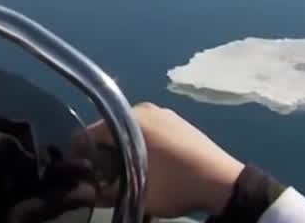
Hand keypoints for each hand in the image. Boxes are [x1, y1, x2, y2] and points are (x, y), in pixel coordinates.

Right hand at [73, 102, 243, 218]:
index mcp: (129, 119)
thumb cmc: (176, 185)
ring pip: (129, 130)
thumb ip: (104, 194)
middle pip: (109, 130)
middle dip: (104, 153)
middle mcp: (143, 108)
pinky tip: (151, 165)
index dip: (81, 155)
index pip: (90, 133)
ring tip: (128, 174)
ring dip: (123, 150)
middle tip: (106, 177)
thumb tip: (83, 192)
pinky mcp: (177, 122)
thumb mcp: (137, 195)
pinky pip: (148, 130)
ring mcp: (163, 113)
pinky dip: (142, 145)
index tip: (83, 175)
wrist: (223, 183)